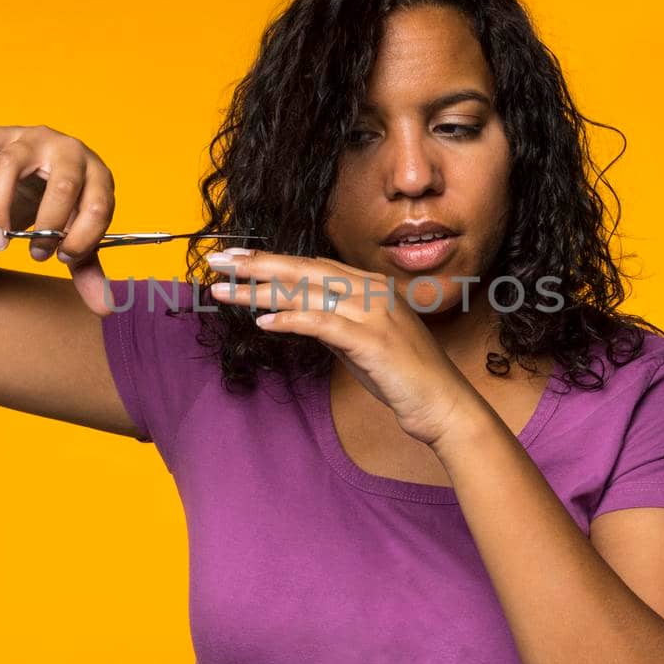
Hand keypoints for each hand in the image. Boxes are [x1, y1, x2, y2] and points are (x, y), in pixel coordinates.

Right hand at [0, 124, 117, 316]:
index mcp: (99, 175)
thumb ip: (88, 270)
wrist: (48, 176)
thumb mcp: (79, 237)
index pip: (99, 204)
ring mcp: (37, 140)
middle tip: (38, 255)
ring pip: (14, 163)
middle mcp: (71, 151)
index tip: (64, 259)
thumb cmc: (69, 210)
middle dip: (50, 226)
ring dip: (1, 206)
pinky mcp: (8, 135)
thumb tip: (105, 310)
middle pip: (63, 184)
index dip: (83, 236)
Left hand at [206, 249, 479, 446]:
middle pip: (305, 270)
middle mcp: (373, 292)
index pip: (313, 266)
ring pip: (309, 292)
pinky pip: (324, 324)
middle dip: (258, 265)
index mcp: (371, 287)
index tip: (237, 259)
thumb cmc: (404, 378)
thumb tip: (297, 316)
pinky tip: (264, 322)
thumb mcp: (362, 344)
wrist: (444, 405)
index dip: (273, 260)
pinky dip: (292, 320)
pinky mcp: (374, 341)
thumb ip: (335, 325)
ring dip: (263, 291)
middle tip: (219, 261)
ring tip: (227, 291)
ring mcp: (375, 314)